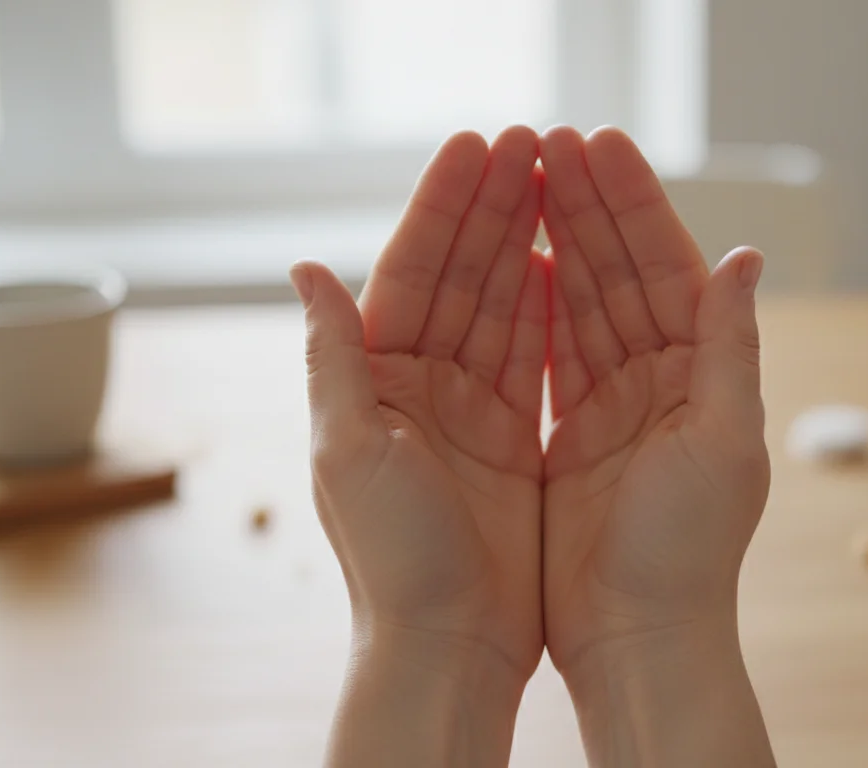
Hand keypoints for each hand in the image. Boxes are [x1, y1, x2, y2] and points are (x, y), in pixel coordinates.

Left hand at [292, 127, 546, 765]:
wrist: (448, 644)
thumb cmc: (392, 559)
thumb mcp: (348, 450)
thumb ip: (334, 355)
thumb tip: (306, 267)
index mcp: (375, 381)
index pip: (411, 271)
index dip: (443, 206)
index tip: (477, 147)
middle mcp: (418, 387)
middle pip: (460, 275)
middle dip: (491, 207)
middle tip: (528, 141)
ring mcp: (467, 411)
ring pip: (499, 305)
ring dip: (523, 242)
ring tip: (552, 180)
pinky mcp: (511, 440)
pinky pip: (531, 356)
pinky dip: (546, 309)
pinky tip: (562, 264)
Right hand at [540, 126, 775, 765]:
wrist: (640, 637)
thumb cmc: (691, 552)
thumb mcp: (724, 442)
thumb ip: (728, 346)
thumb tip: (746, 256)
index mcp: (702, 374)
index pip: (664, 267)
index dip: (633, 204)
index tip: (597, 145)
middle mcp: (661, 380)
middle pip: (620, 273)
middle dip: (588, 204)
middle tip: (551, 139)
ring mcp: (616, 406)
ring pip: (584, 304)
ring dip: (560, 240)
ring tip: (529, 178)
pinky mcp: (573, 435)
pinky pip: (552, 354)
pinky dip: (537, 307)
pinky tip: (522, 263)